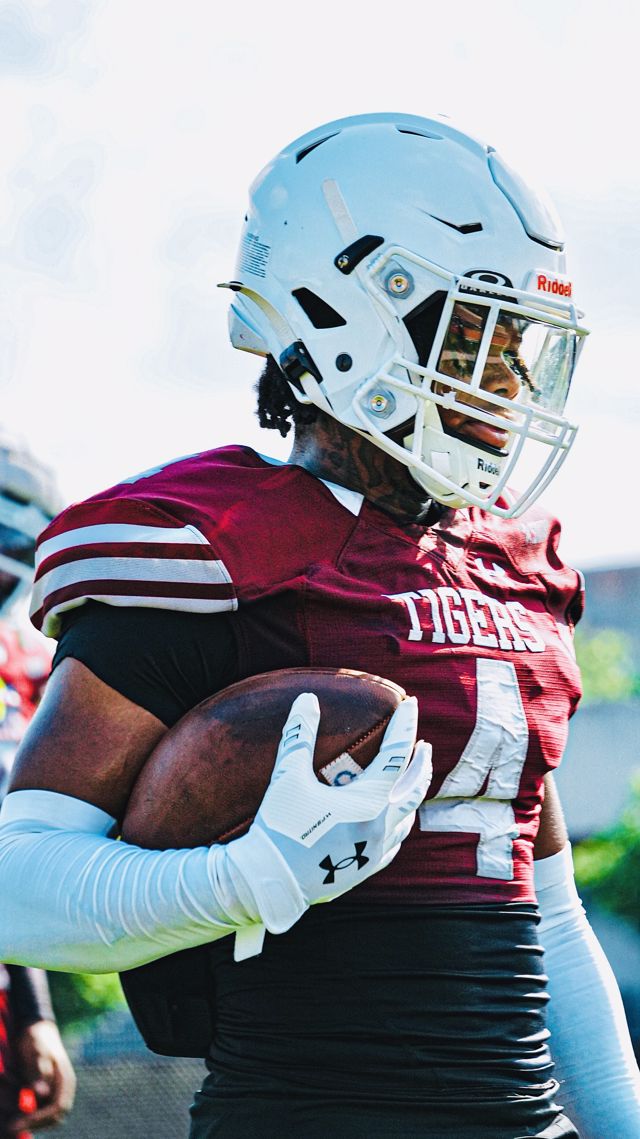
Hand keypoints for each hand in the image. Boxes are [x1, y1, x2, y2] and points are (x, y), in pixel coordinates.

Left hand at [8, 1019, 75, 1132]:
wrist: (35, 1030)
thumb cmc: (37, 1038)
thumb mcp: (36, 1052)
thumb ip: (38, 1072)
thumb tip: (42, 1094)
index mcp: (66, 1080)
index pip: (58, 1108)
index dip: (40, 1118)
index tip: (19, 1122)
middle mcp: (62, 1090)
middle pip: (52, 1117)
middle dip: (31, 1122)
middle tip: (11, 1125)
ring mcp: (53, 1092)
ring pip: (41, 1114)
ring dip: (25, 1115)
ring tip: (9, 1101)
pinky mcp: (43, 1094)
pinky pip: (33, 1108)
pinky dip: (22, 1109)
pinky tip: (10, 1098)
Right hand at [224, 692, 431, 936]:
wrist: (268, 883)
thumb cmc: (278, 828)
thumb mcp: (287, 777)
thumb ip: (299, 735)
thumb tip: (307, 699)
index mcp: (368, 802)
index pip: (396, 754)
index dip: (405, 726)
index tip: (411, 704)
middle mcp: (380, 827)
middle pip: (414, 787)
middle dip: (421, 763)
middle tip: (423, 744)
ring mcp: (376, 851)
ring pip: (408, 817)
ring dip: (413, 793)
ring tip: (411, 779)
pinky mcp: (366, 869)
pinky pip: (394, 841)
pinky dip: (399, 822)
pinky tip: (393, 821)